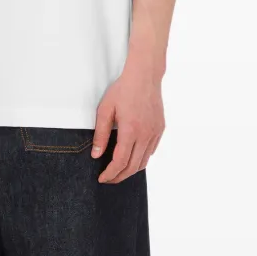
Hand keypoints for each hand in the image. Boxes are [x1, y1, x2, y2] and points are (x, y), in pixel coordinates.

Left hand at [92, 60, 164, 183]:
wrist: (144, 76)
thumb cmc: (123, 90)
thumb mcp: (105, 110)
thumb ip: (100, 135)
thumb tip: (96, 155)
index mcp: (130, 130)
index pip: (120, 162)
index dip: (110, 174)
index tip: (102, 178)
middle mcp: (145, 135)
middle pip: (133, 167)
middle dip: (119, 176)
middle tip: (108, 179)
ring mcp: (155, 133)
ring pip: (144, 162)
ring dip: (130, 170)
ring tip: (118, 171)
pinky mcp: (160, 130)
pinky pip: (151, 151)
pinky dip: (141, 159)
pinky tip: (132, 158)